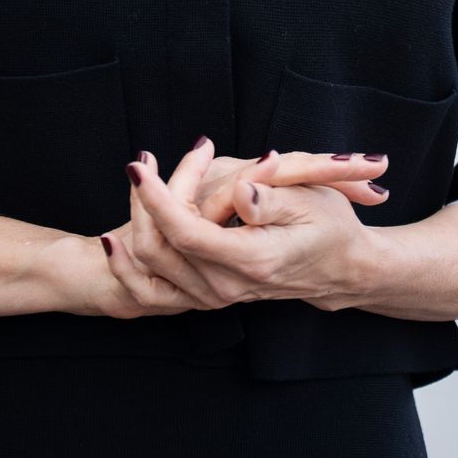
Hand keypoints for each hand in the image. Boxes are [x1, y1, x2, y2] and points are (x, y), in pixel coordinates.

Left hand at [98, 137, 387, 316]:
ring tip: (135, 184)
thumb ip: (271, 200)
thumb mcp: (311, 203)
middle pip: (158, 247)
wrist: (342, 270)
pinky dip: (129, 269)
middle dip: (141, 201)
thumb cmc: (330, 227)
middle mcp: (227, 285)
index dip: (156, 197)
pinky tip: (115, 241)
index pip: (185, 232)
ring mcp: (215, 296)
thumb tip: (242, 191)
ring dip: (132, 225)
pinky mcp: (209, 295)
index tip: (138, 165)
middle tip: (143, 162)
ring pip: (151, 268)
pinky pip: (155, 292)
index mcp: (250, 259)